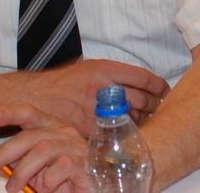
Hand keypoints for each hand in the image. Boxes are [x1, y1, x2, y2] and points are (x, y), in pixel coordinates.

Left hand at [0, 104, 93, 192]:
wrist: (94, 189)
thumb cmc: (63, 180)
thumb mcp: (34, 172)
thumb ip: (18, 164)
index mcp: (52, 129)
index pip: (31, 114)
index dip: (10, 113)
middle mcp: (65, 133)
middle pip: (30, 136)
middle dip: (3, 153)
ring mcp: (76, 146)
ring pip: (42, 151)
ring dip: (22, 172)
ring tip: (13, 187)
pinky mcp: (84, 162)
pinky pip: (60, 168)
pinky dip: (47, 181)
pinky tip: (48, 188)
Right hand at [19, 59, 167, 134]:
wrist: (34, 96)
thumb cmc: (65, 82)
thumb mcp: (91, 67)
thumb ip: (115, 74)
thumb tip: (142, 82)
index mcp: (105, 70)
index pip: (144, 78)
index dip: (159, 86)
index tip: (164, 90)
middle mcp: (102, 88)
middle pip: (142, 99)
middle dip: (154, 104)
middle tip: (157, 106)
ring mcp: (95, 110)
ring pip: (132, 118)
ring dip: (142, 119)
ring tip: (143, 118)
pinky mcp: (87, 128)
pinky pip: (114, 132)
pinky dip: (123, 133)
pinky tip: (125, 130)